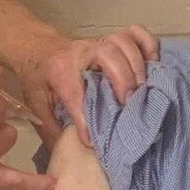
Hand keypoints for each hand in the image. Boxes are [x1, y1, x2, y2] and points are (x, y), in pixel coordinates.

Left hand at [19, 27, 159, 146]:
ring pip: (123, 43)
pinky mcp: (112, 39)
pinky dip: (148, 46)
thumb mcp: (36, 104)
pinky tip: (153, 64)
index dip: (85, 117)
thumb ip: (51, 128)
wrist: (37, 50)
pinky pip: (135, 33)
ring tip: (142, 91)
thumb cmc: (39, 80)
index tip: (92, 140)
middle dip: (122, 81)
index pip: (74, 92)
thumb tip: (68, 156)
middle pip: (108, 56)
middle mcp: (81, 52)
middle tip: (129, 106)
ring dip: (137, 66)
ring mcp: (99, 43)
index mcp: (59, 69)